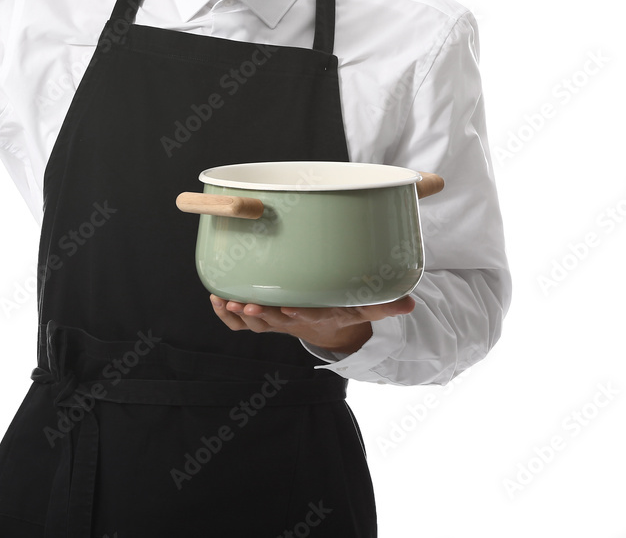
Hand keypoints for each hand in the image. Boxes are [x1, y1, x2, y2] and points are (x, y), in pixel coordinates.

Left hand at [209, 293, 414, 353]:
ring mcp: (276, 320)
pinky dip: (225, 315)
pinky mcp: (263, 316)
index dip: (296, 314)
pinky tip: (215, 298)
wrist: (327, 326)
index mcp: (318, 316)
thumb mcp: (366, 308)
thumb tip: (411, 303)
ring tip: (224, 301)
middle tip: (244, 304)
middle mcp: (294, 320)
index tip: (287, 308)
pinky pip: (239, 323)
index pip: (307, 316)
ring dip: (237, 314)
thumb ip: (385, 305)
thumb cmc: (343, 310)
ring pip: (253, 323)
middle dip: (259, 313)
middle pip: (274, 320)